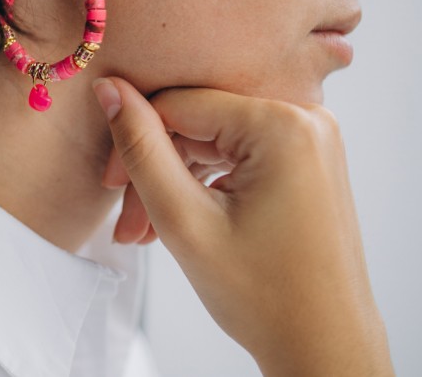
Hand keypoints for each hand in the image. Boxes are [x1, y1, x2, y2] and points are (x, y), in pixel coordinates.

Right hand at [92, 76, 392, 376]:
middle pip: (196, 120)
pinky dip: (204, 182)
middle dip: (154, 167)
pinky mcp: (306, 158)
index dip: (133, 140)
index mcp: (284, 123)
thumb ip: (141, 147)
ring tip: (146, 231)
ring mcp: (310, 138)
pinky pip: (237, 152)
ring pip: (212, 139)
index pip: (178, 104)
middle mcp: (306, 117)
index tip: (108, 187)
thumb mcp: (184, 218)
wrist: (324, 345)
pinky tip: (181, 218)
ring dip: (174, 180)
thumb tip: (109, 88)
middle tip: (127, 221)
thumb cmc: (264, 296)